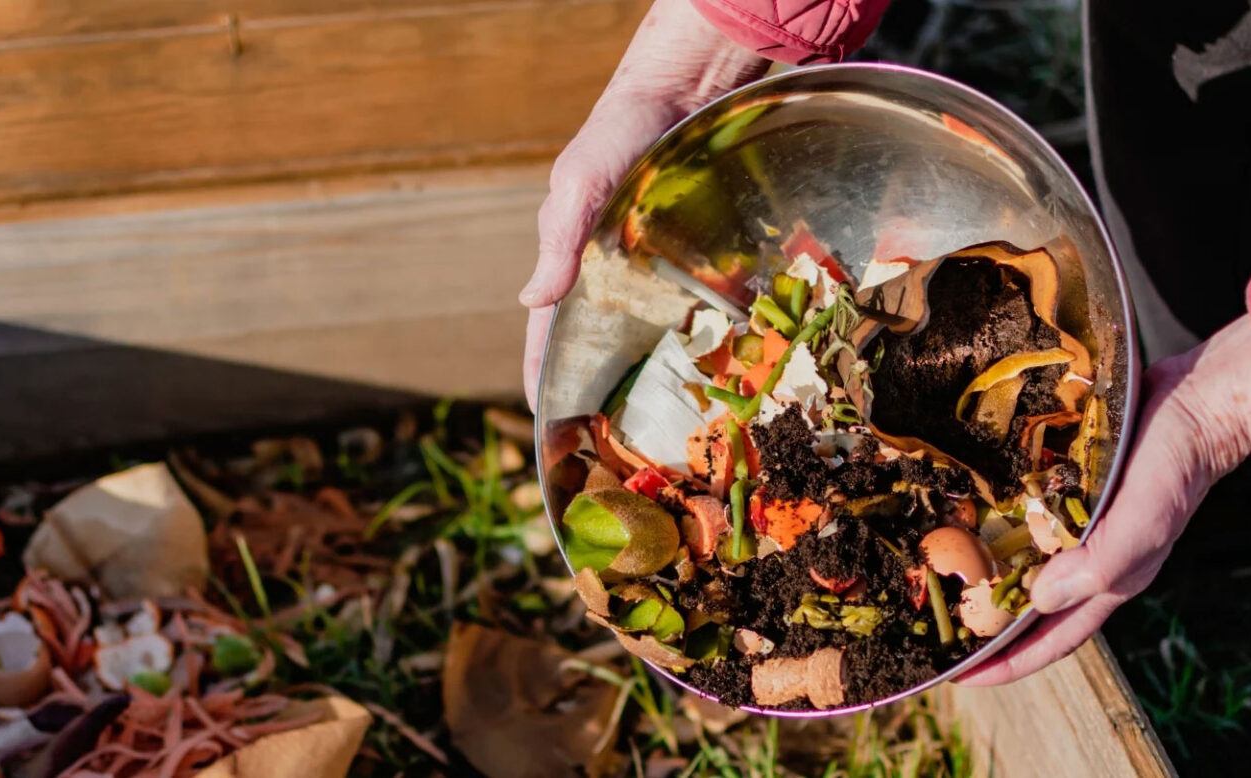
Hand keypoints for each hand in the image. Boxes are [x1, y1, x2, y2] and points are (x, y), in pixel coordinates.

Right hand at [520, 0, 768, 408]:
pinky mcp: (699, 261)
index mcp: (575, 268)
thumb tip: (527, 300)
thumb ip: (557, 242)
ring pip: (654, 336)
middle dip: (605, 391)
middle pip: (604, 346)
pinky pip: (701, 310)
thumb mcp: (577, 186)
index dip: (546, 377)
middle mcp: (616, 278)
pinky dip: (707, 343)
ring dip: (659, 378)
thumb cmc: (616, 137)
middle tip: (614, 447)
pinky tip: (723, 375)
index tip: (549, 424)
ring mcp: (658, 273)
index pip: (551, 336)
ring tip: (670, 429)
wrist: (682, 94)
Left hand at [959, 316, 1250, 685]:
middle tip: (933, 628)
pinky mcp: (1069, 488)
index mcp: (1106, 581)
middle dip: (984, 621)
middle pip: (1026, 604)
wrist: (1195, 400)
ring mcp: (1077, 523)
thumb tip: (1039, 600)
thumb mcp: (1142, 523)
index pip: (1049, 638)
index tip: (959, 678)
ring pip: (1020, 559)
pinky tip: (960, 516)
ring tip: (934, 576)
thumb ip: (1098, 565)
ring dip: (981, 569)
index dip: (1006, 663)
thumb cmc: (1174, 468)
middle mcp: (1087, 558)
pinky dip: (992, 521)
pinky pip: (1023, 515)